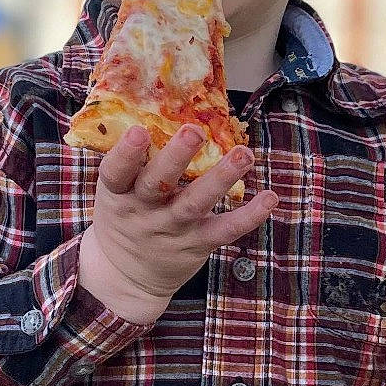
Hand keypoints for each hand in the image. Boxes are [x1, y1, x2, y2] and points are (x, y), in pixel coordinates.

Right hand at [79, 124, 277, 323]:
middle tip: (194, 130)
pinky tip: (269, 198)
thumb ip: (133, 163)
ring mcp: (172, 229)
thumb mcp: (115, 193)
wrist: (126, 276)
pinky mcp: (197, 244)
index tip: (139, 130)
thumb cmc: (124, 219)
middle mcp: (143, 211)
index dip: (127, 153)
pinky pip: (224, 231)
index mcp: (118, 194)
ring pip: (195, 204)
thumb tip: (156, 109)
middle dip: (176, 157)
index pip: (116, 172)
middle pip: (157, 183)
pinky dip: (249, 216)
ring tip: (243, 154)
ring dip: (221, 178)